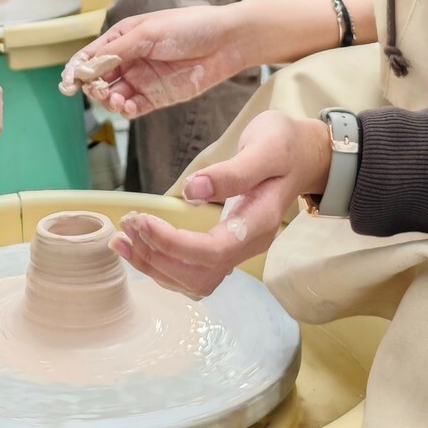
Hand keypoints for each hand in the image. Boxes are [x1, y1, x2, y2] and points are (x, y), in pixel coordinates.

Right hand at [60, 4, 254, 117]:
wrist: (226, 41)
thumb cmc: (188, 27)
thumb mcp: (147, 34)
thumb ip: (117, 51)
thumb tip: (86, 65)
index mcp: (123, 37)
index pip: (91, 55)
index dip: (77, 69)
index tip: (69, 82)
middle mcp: (129, 59)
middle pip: (98, 78)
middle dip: (92, 86)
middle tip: (98, 89)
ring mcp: (143, 79)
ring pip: (113, 95)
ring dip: (108, 100)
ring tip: (115, 99)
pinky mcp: (157, 96)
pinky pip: (133, 108)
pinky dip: (124, 110)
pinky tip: (126, 107)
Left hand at [109, 110, 329, 298]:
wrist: (306, 154)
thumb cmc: (286, 146)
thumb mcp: (265, 146)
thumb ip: (232, 172)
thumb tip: (193, 191)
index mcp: (259, 222)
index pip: (211, 251)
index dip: (172, 243)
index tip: (142, 220)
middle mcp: (249, 244)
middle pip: (199, 275)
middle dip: (157, 258)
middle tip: (126, 229)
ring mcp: (238, 249)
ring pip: (193, 281)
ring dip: (154, 266)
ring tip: (121, 242)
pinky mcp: (225, 245)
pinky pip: (192, 271)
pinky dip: (162, 264)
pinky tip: (139, 246)